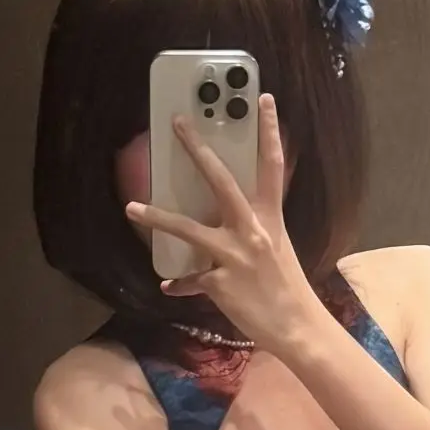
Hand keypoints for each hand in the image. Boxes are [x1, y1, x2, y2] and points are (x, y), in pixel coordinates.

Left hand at [124, 94, 321, 356]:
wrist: (297, 329)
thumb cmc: (288, 290)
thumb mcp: (277, 251)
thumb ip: (253, 232)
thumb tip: (227, 227)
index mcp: (271, 219)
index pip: (273, 166)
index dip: (269, 131)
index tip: (264, 100)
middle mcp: (253, 230)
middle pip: (221, 180)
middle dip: (197, 150)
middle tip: (177, 124)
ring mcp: (235, 255)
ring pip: (188, 229)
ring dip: (157, 217)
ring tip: (131, 207)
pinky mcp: (220, 283)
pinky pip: (191, 280)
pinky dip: (179, 284)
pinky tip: (168, 287)